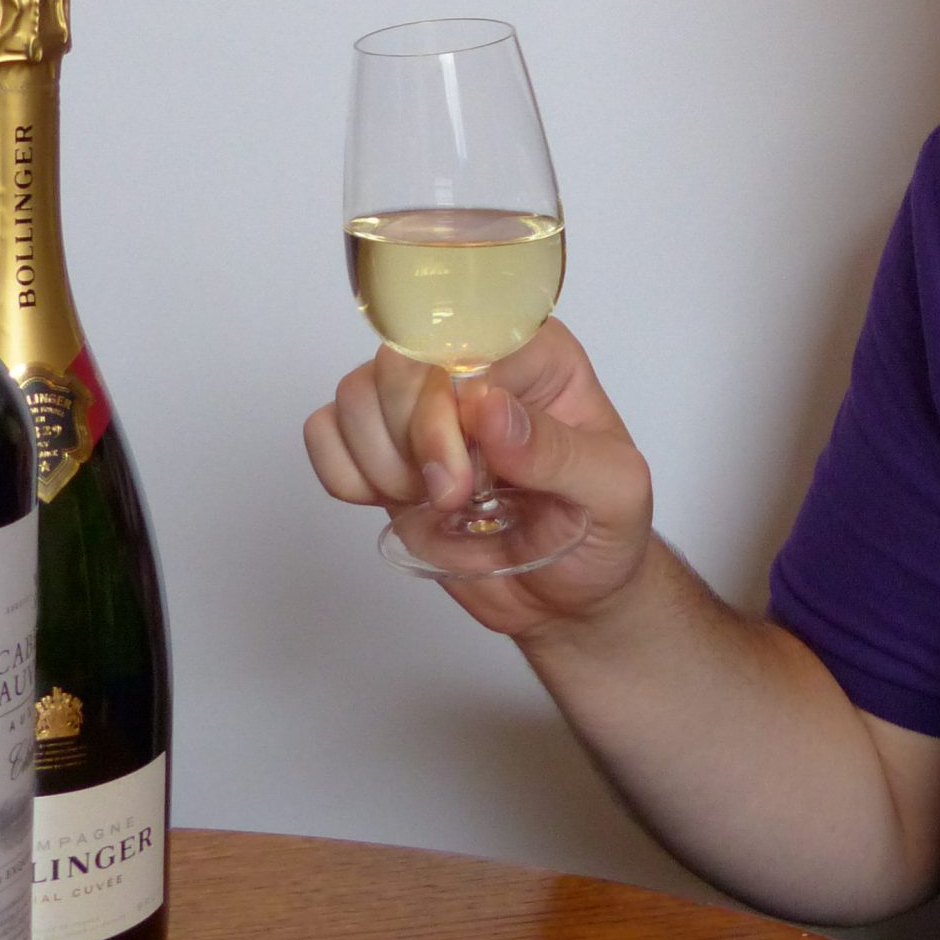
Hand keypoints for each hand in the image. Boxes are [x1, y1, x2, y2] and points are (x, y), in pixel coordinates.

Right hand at [303, 321, 654, 637]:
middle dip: (413, 440)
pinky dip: (343, 473)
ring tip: (434, 502)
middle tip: (453, 497)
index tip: (467, 474)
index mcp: (537, 355)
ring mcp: (423, 409)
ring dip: (381, 461)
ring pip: (355, 393)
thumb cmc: (602, 532)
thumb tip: (487, 408)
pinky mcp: (386, 450)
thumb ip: (558, 451)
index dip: (447, 406)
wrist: (569, 597)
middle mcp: (474, 369)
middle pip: (397, 361)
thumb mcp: (614, 493)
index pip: (464, 342)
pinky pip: (325, 433)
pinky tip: (393, 501)